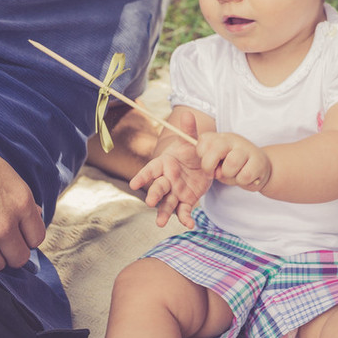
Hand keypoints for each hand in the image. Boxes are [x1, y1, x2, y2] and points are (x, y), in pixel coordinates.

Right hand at [0, 117, 44, 271]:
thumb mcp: (1, 172)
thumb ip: (19, 198)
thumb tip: (34, 214)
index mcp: (20, 200)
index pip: (37, 236)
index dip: (26, 236)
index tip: (17, 234)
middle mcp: (7, 222)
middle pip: (21, 256)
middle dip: (12, 250)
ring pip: (1, 264)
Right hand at [130, 111, 210, 227]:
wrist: (203, 165)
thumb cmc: (190, 152)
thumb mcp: (191, 142)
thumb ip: (189, 130)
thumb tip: (188, 113)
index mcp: (165, 165)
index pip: (151, 170)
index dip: (142, 176)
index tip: (134, 184)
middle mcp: (167, 180)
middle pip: (158, 188)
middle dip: (153, 194)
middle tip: (149, 201)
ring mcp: (175, 192)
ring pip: (167, 203)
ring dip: (163, 213)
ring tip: (160, 223)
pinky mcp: (186, 201)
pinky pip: (184, 211)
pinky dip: (186, 218)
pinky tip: (190, 225)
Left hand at [196, 132, 271, 191]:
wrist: (258, 168)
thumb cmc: (232, 166)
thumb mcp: (216, 162)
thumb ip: (209, 163)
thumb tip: (215, 172)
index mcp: (220, 137)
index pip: (203, 141)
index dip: (202, 156)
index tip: (209, 163)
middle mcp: (233, 139)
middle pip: (215, 150)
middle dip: (210, 167)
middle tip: (216, 173)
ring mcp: (247, 148)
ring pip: (231, 164)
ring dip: (229, 176)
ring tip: (234, 174)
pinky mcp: (259, 161)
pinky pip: (245, 176)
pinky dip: (242, 181)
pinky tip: (246, 177)